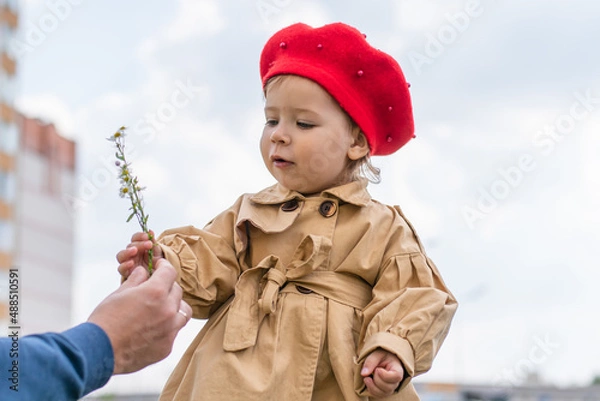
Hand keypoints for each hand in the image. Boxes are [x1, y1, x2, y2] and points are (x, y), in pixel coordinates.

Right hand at [88, 258, 191, 373]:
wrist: (98, 352)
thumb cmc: (105, 320)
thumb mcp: (119, 293)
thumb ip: (136, 280)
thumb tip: (143, 272)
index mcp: (156, 292)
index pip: (170, 272)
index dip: (163, 266)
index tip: (159, 266)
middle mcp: (168, 310)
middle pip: (177, 291)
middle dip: (167, 287)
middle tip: (155, 289)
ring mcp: (170, 330)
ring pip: (183, 311)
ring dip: (174, 307)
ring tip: (160, 309)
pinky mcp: (167, 347)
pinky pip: (174, 331)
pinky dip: (168, 327)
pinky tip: (153, 328)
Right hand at [116, 230, 163, 278]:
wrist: (158, 279)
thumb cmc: (156, 264)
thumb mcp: (157, 252)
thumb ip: (153, 242)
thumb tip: (150, 231)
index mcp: (138, 247)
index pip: (135, 238)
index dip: (140, 235)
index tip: (147, 236)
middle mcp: (131, 254)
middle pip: (129, 246)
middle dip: (139, 244)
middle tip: (148, 244)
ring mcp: (128, 263)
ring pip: (121, 256)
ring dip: (127, 252)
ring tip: (135, 251)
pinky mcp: (126, 273)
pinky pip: (121, 268)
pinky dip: (125, 265)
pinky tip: (131, 263)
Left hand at [360, 348, 403, 397]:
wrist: (382, 359)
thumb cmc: (382, 355)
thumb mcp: (377, 354)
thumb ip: (370, 362)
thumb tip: (363, 374)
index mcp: (398, 370)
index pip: (396, 377)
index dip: (385, 375)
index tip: (377, 369)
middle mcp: (396, 381)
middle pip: (388, 387)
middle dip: (377, 380)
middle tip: (373, 371)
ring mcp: (390, 388)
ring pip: (382, 393)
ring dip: (372, 386)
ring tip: (367, 377)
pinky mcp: (383, 391)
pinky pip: (377, 395)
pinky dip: (370, 390)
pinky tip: (368, 381)